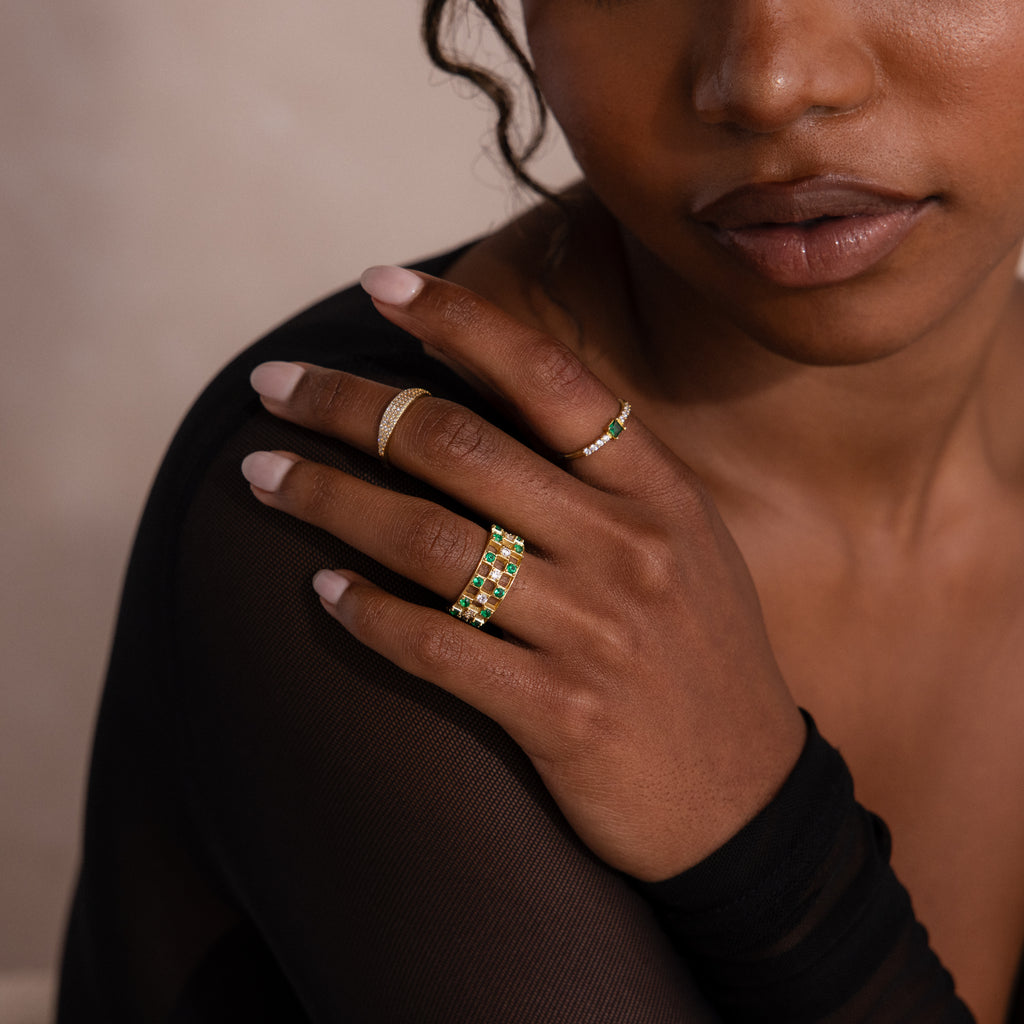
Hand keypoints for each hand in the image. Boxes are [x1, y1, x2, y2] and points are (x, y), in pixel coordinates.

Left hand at [241, 266, 805, 881]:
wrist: (747, 801)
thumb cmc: (699, 657)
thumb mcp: (685, 544)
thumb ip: (604, 477)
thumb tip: (488, 402)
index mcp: (659, 492)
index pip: (548, 379)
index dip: (460, 320)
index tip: (378, 287)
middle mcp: (628, 547)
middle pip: (460, 447)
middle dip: (348, 406)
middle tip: (273, 389)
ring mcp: (596, 631)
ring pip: (431, 541)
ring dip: (329, 501)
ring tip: (260, 477)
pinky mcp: (562, 715)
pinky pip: (438, 647)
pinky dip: (368, 613)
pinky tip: (322, 592)